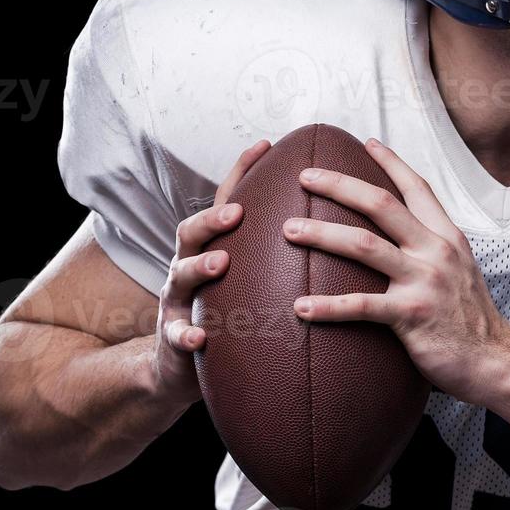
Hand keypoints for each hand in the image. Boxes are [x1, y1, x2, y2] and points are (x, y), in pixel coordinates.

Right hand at [151, 138, 270, 406]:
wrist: (184, 364)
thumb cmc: (233, 310)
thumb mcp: (252, 273)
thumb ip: (279, 246)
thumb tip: (336, 214)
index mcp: (215, 245)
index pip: (225, 199)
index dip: (240, 171)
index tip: (266, 144)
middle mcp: (189, 264)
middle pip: (192, 230)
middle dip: (213, 218)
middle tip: (238, 212)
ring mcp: (178, 300)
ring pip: (180, 275)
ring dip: (199, 267)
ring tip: (220, 263)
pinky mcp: (173, 337)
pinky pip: (176, 334)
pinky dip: (186, 334)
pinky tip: (200, 337)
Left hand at [285, 138, 509, 405]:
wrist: (496, 360)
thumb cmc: (471, 321)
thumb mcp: (459, 273)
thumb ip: (432, 253)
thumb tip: (401, 242)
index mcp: (448, 238)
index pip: (418, 188)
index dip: (391, 163)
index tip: (366, 142)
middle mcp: (437, 251)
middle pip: (382, 204)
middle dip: (340, 185)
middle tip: (304, 176)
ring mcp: (424, 281)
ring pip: (364, 245)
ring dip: (321, 234)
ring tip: (288, 230)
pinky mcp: (412, 314)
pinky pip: (362, 306)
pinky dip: (328, 306)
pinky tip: (300, 308)